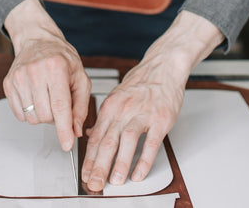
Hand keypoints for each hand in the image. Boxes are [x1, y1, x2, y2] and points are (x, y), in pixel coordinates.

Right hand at [3, 0, 91, 150]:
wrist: (38, 40)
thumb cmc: (62, 58)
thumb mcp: (80, 77)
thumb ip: (80, 106)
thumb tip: (76, 130)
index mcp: (56, 67)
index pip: (60, 106)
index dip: (64, 129)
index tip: (67, 144)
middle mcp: (35, 71)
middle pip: (45, 116)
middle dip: (55, 118)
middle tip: (59, 102)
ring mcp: (19, 77)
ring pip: (32, 118)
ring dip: (42, 115)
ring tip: (47, 97)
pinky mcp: (8, 83)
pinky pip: (20, 114)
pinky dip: (30, 112)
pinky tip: (35, 96)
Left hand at [81, 10, 223, 190]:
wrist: (163, 66)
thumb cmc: (141, 82)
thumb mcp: (117, 96)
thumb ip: (105, 117)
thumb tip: (90, 134)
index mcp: (111, 106)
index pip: (96, 136)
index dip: (89, 158)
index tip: (85, 174)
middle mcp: (124, 110)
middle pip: (108, 141)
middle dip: (99, 166)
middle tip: (95, 184)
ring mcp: (143, 114)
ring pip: (127, 141)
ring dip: (120, 163)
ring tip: (115, 181)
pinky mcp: (161, 118)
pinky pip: (151, 142)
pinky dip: (144, 159)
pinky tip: (139, 173)